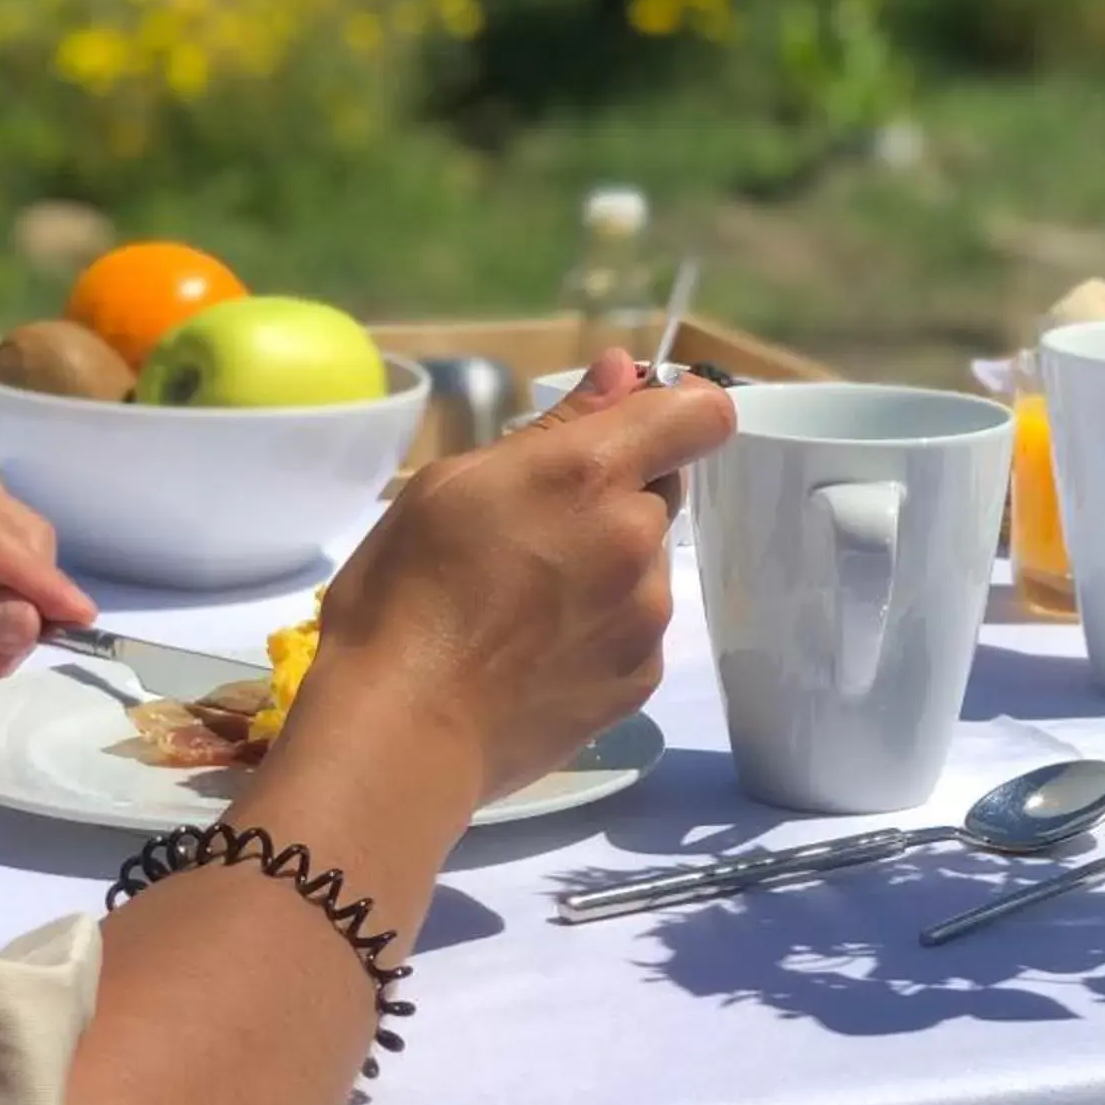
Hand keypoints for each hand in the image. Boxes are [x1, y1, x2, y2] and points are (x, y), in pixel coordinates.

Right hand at [296, 351, 735, 800]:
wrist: (402, 732)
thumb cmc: (404, 593)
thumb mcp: (454, 484)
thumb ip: (556, 426)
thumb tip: (625, 371)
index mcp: (592, 474)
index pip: (702, 414)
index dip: (679, 410)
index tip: (639, 422)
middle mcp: (638, 538)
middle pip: (663, 490)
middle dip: (617, 495)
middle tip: (537, 530)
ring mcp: (647, 615)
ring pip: (648, 563)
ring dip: (609, 565)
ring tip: (525, 602)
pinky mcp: (642, 678)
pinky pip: (637, 628)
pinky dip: (601, 627)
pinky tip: (537, 650)